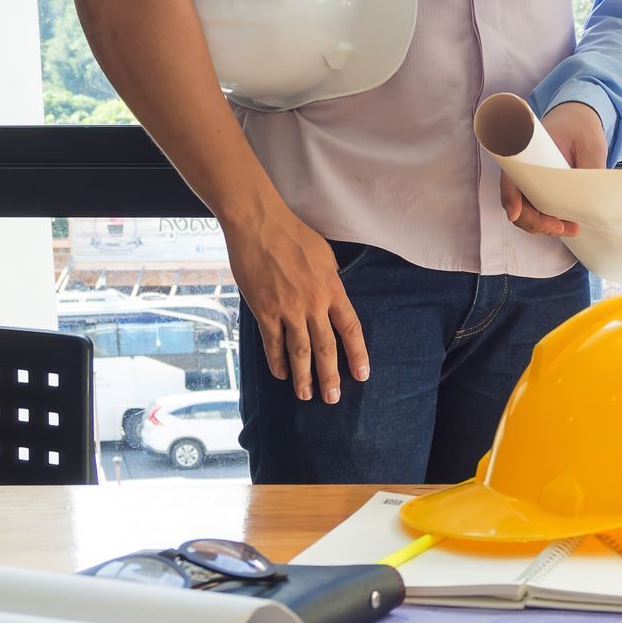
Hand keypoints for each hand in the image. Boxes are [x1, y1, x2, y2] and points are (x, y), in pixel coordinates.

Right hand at [222, 198, 367, 403]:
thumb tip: (334, 299)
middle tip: (332, 398)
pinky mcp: (264, 311)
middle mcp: (313, 304)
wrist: (259, 224)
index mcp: (333, 290)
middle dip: (330, 376)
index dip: (357, 354)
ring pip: (300, 352)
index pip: (350, 329)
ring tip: (306, 395)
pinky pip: (273, 343)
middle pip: (326, 348)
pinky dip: (277, 361)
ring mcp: (288, 309)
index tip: (362, 374)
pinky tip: (281, 374)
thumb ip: (331, 281)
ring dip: (304, 377)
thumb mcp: (325, 256)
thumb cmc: (293, 234)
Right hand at [501, 101, 605, 237]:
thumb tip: (592, 198)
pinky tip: (567, 225)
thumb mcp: (591, 145)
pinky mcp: (540, 191)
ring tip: (572, 228)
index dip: (510, 198)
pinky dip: (549, 222)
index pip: (510, 177)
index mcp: (526, 152)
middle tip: (561, 227)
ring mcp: (530, 183)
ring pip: (526, 213)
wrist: (580, 121)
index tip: (515, 213)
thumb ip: (592, 168)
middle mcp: (523, 170)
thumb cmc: (581, 128)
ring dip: (544, 225)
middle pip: (516, 204)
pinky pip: (538, 211)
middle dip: (535, 222)